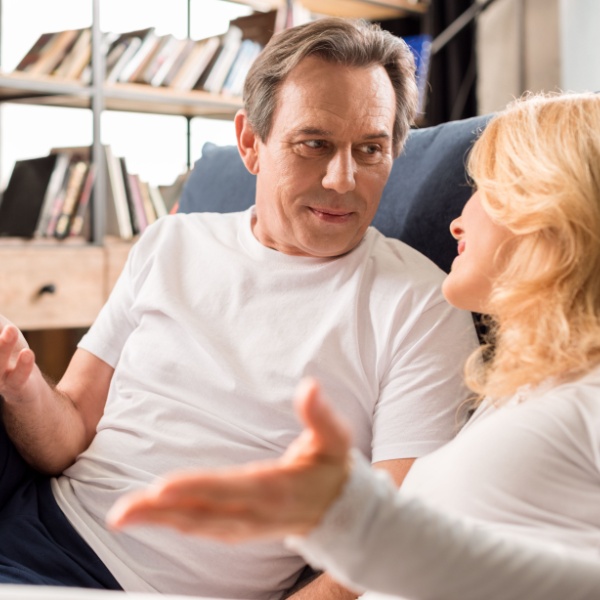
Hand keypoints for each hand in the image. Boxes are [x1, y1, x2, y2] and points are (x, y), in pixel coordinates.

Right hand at [0, 315, 34, 401]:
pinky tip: (28, 353)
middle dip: (0, 342)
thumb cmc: (9, 352)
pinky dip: (23, 366)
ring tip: (11, 328)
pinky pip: (18, 378)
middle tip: (8, 325)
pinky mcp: (15, 386)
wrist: (27, 386)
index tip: (7, 325)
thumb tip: (3, 307)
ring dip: (3, 346)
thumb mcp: (1, 328)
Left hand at [107, 378, 351, 541]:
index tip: (162, 487)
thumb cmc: (332, 469)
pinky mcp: (240, 529)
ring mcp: (246, 526)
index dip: (197, 487)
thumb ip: (320, 414)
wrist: (340, 512)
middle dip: (161, 511)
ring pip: (196, 525)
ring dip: (159, 520)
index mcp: (276, 488)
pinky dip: (173, 524)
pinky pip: (201, 528)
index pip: (230, 488)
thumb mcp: (335, 438)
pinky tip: (151, 517)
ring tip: (124, 515)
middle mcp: (256, 513)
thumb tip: (310, 386)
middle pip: (203, 513)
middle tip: (121, 511)